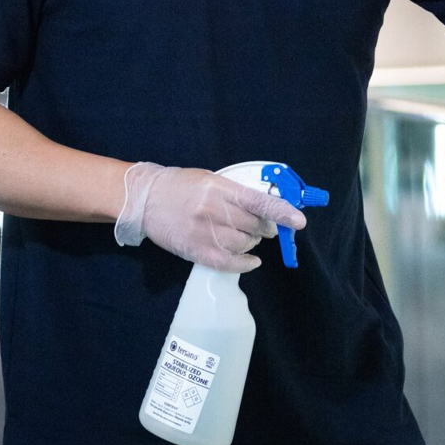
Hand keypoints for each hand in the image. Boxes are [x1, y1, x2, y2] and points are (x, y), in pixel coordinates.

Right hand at [114, 163, 307, 272]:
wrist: (145, 200)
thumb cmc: (181, 186)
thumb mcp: (211, 180)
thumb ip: (236, 193)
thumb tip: (266, 209)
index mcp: (220, 189)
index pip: (259, 201)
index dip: (282, 212)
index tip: (299, 221)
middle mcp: (214, 210)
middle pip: (255, 226)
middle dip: (264, 228)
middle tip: (263, 227)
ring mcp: (205, 233)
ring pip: (245, 245)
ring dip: (251, 243)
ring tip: (243, 236)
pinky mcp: (197, 251)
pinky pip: (230, 263)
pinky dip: (245, 264)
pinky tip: (251, 261)